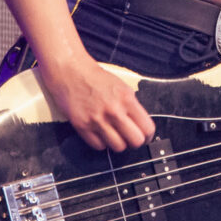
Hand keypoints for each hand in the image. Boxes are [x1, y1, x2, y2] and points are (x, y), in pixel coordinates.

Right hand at [39, 56, 156, 151]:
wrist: (72, 73)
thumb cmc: (98, 79)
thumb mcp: (123, 88)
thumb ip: (132, 107)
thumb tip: (141, 125)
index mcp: (127, 99)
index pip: (147, 128)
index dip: (148, 135)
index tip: (145, 136)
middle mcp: (114, 111)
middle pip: (135, 141)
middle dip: (135, 142)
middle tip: (130, 138)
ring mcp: (97, 120)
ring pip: (118, 147)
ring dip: (118, 143)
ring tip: (115, 135)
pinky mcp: (82, 127)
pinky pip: (99, 146)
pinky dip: (102, 143)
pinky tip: (101, 133)